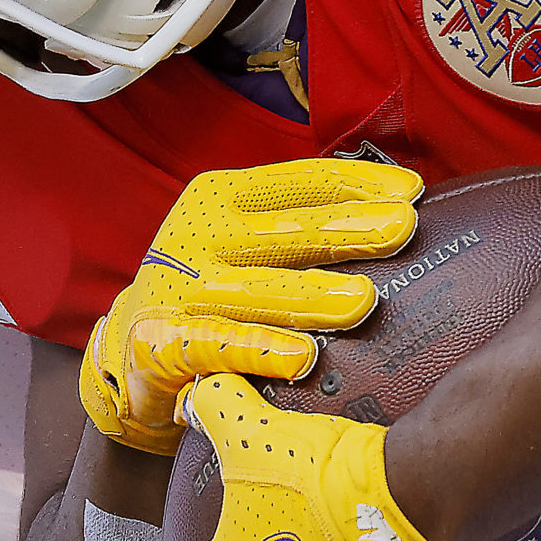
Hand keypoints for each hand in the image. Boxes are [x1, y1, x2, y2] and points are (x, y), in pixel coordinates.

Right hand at [82, 159, 420, 452]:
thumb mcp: (244, 241)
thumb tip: (397, 211)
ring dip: (312, 295)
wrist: (129, 349)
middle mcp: (197, 235)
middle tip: (402, 230)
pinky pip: (219, 346)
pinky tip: (303, 358)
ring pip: (256, 290)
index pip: (297, 182)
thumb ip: (300, 225)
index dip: (356, 184)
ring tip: (363, 301)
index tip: (412, 190)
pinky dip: (261, 350)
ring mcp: (177, 288)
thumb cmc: (210, 288)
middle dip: (347, 230)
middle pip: (285, 231)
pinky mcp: (161, 342)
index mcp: (221, 197)